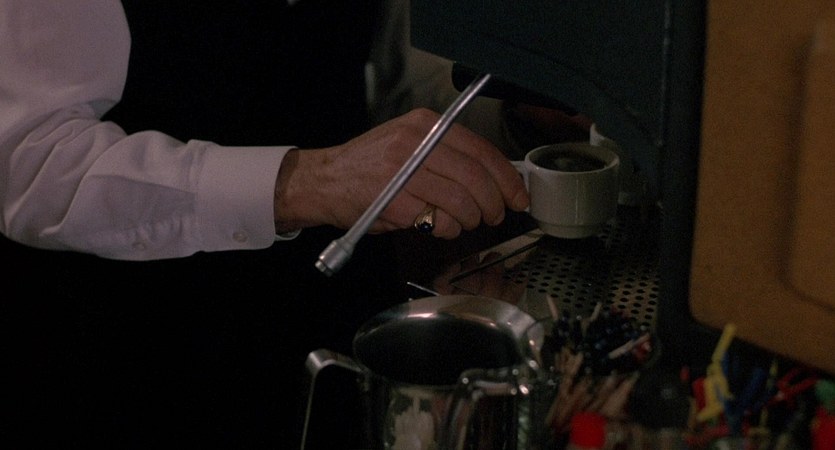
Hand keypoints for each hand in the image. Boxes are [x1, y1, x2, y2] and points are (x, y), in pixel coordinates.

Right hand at [274, 108, 529, 237]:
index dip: (507, 178)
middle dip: (494, 203)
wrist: (324, 180)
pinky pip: (438, 221)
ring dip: (470, 220)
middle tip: (496, 216)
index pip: (481, 150)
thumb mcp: (409, 145)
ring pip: (462, 201)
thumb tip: (495, 179)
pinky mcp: (395, 201)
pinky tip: (437, 226)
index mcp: (425, 124)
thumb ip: (448, 155)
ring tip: (464, 223)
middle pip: (476, 177)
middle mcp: (416, 142)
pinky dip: (446, 229)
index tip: (519, 196)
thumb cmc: (370, 167)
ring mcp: (404, 172)